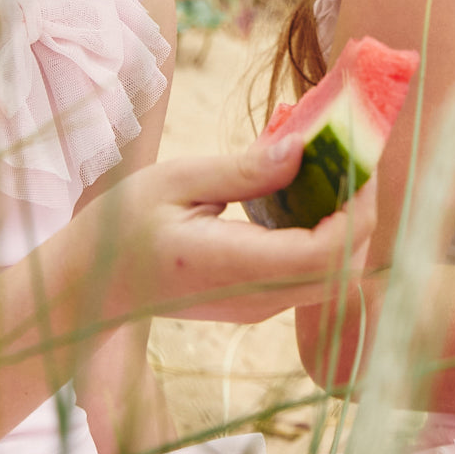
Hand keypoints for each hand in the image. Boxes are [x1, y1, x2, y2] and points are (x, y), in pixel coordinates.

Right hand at [73, 137, 376, 324]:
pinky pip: (313, 270)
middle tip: (356, 153)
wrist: (90, 290)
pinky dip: (329, 229)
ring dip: (350, 220)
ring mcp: (260, 305)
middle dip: (364, 211)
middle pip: (344, 268)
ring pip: (336, 274)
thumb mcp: (175, 182)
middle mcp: (256, 298)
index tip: (357, 158)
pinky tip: (312, 186)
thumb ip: (245, 171)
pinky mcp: (260, 300)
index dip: (357, 209)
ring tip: (337, 163)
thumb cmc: (122, 228)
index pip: (325, 254)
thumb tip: (302, 148)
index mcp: (231, 266)